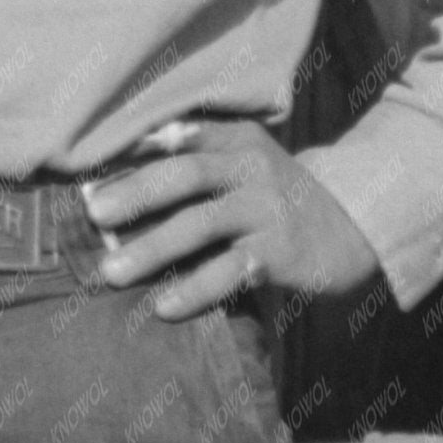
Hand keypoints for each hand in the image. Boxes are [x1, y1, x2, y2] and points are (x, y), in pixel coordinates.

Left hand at [82, 121, 379, 316]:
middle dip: (135, 192)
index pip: (182, 135)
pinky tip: (164, 307)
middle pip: (186, 173)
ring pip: (202, 224)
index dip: (136, 145)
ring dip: (152, 248)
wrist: (353, 231)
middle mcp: (252, 169)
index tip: (89, 162)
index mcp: (237, 140)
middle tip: (90, 212)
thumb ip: (195, 162)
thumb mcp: (245, 165)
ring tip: (111, 272)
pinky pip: (231, 271)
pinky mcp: (281, 253)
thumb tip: (106, 186)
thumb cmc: (276, 201)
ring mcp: (268, 211)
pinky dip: (196, 289)